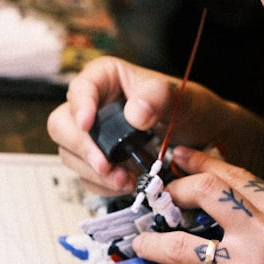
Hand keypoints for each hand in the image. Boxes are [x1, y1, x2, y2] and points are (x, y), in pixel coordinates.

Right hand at [47, 56, 227, 196]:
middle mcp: (94, 105)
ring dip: (95, 172)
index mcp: (107, 78)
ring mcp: (94, 135)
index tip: (88, 124)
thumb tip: (134, 113)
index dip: (80, 106)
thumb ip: (159, 97)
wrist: (201, 136)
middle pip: (62, 124)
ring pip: (71, 154)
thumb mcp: (181, 98)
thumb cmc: (189, 107)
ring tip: (127, 179)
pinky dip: (103, 185)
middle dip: (82, 148)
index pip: (81, 87)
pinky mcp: (99, 159)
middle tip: (106, 166)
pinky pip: (87, 175)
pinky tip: (127, 184)